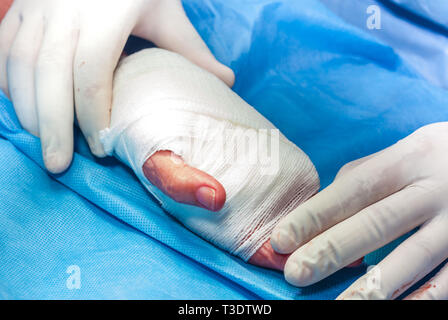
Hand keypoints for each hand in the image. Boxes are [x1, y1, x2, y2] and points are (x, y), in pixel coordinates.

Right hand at [0, 0, 233, 172]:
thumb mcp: (168, 12)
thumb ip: (193, 50)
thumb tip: (227, 83)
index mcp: (105, 12)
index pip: (91, 71)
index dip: (93, 114)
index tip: (102, 146)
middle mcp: (64, 8)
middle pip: (48, 74)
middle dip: (51, 124)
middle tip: (58, 165)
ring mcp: (37, 6)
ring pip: (20, 64)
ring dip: (26, 109)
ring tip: (40, 145)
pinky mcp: (21, 7)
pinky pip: (5, 50)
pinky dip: (8, 83)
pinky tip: (20, 110)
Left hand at [271, 122, 447, 298]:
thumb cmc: (432, 160)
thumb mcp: (401, 154)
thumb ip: (361, 178)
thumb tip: (316, 210)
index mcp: (407, 160)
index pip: (352, 190)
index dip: (315, 215)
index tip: (281, 239)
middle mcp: (433, 190)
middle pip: (377, 223)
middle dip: (332, 250)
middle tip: (295, 273)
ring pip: (413, 257)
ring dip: (371, 286)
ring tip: (338, 305)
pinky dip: (420, 299)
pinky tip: (388, 309)